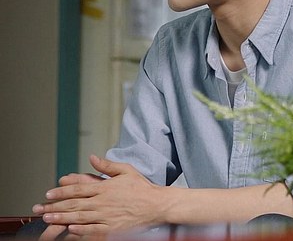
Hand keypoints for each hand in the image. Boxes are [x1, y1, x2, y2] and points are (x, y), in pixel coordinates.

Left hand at [33, 155, 162, 237]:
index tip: (49, 193)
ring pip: (79, 217)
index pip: (78, 189)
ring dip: (62, 218)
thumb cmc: (142, 187)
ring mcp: (107, 215)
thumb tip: (92, 157)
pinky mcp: (112, 228)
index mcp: (105, 187)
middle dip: (55, 206)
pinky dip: (81, 230)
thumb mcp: (126, 171)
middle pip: (74, 204)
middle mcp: (103, 201)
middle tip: (39, 209)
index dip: (61, 191)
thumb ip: (107, 166)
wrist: (158, 204)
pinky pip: (93, 229)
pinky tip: (70, 229)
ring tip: (48, 219)